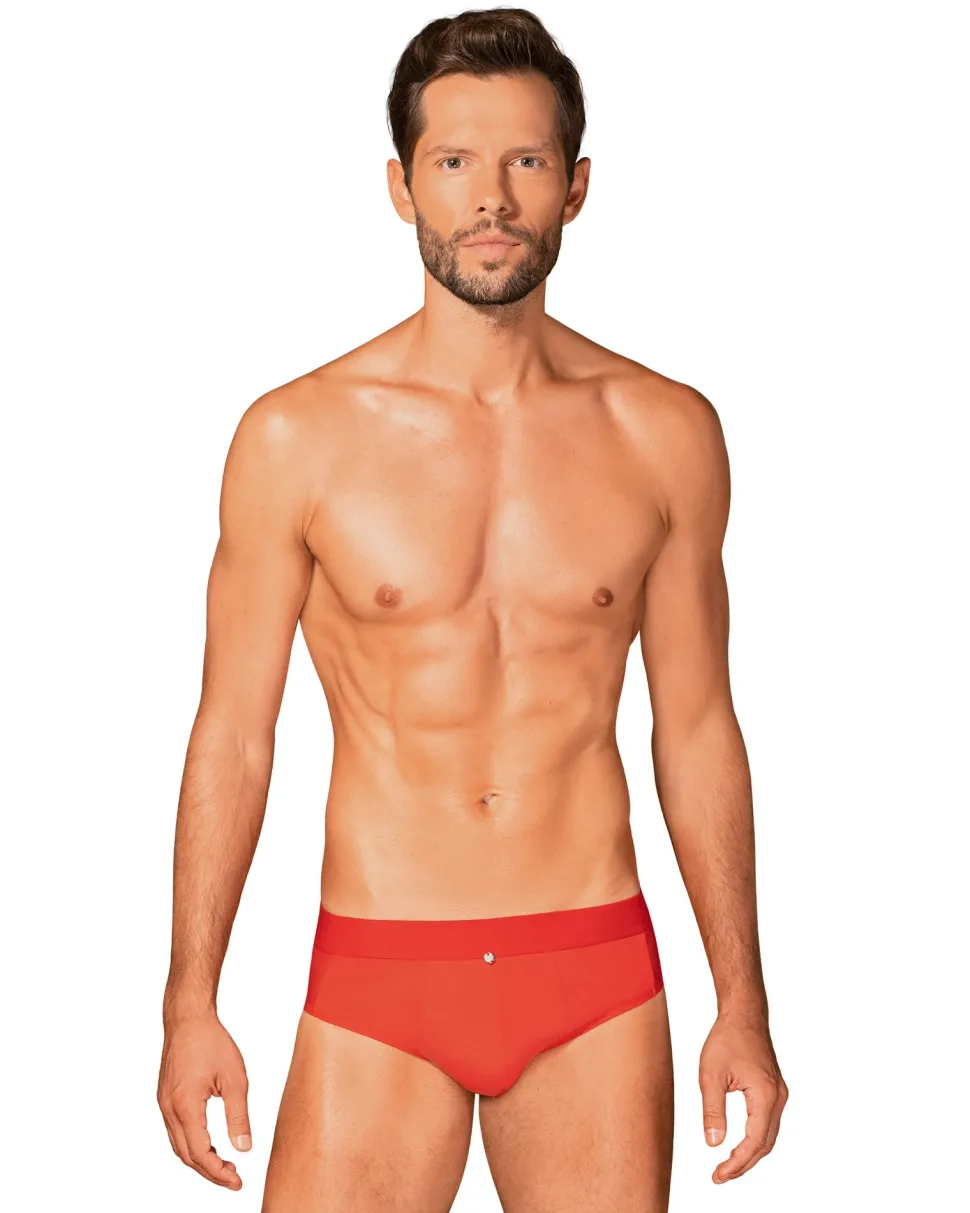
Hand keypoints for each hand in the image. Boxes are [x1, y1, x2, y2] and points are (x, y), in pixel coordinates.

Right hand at [157, 1012, 251, 1189]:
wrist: (188, 1019)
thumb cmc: (212, 1042)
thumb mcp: (235, 1079)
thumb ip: (239, 1116)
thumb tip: (244, 1148)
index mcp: (186, 1106)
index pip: (201, 1154)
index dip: (219, 1173)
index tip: (238, 1182)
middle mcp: (169, 1110)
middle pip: (187, 1156)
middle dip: (210, 1172)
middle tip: (234, 1179)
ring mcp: (164, 1105)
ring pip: (179, 1147)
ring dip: (200, 1161)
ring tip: (225, 1166)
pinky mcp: (166, 1099)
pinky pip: (176, 1132)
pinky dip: (192, 1145)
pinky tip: (210, 1145)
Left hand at [699, 1009, 787, 1182]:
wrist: (743, 1015)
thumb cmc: (727, 1038)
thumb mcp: (710, 1074)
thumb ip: (712, 1111)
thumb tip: (713, 1143)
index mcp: (765, 1094)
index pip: (754, 1142)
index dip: (737, 1163)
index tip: (718, 1175)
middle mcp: (777, 1097)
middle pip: (764, 1144)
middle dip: (743, 1164)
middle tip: (720, 1175)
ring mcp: (778, 1094)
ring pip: (768, 1135)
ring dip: (750, 1153)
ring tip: (727, 1166)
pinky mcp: (774, 1090)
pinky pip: (767, 1123)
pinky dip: (755, 1139)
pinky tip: (739, 1145)